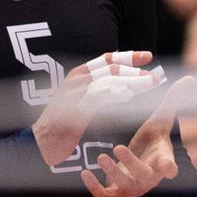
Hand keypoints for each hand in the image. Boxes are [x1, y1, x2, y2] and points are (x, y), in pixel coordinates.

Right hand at [32, 50, 154, 166]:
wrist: (42, 141)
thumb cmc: (63, 123)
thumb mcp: (82, 100)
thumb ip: (99, 90)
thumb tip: (126, 85)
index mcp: (79, 74)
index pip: (107, 58)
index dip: (129, 55)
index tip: (148, 56)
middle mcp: (77, 78)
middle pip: (111, 69)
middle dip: (136, 70)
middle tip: (154, 76)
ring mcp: (75, 92)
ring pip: (109, 81)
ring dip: (131, 82)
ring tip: (149, 84)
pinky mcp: (75, 108)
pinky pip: (99, 98)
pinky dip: (115, 95)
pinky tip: (129, 97)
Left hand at [81, 75, 196, 196]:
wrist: (141, 160)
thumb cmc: (152, 140)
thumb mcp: (161, 119)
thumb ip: (173, 100)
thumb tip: (191, 79)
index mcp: (162, 160)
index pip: (170, 167)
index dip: (169, 169)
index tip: (168, 167)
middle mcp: (149, 178)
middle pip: (143, 176)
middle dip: (131, 164)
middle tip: (119, 147)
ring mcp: (133, 187)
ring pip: (124, 187)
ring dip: (113, 174)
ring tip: (102, 156)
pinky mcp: (117, 193)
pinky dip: (94, 188)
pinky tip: (85, 173)